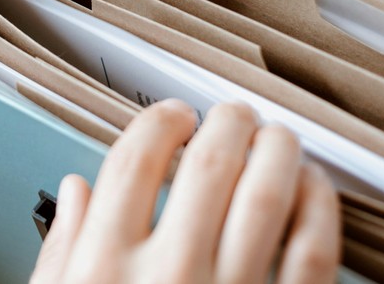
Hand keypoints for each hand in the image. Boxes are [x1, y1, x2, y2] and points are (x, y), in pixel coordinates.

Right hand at [31, 100, 340, 283]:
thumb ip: (64, 251)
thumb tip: (75, 190)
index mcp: (105, 269)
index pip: (136, 159)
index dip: (160, 121)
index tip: (173, 116)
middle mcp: (169, 276)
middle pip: (210, 163)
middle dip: (226, 123)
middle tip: (233, 115)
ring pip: (269, 192)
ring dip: (278, 149)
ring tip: (276, 137)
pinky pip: (314, 250)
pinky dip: (319, 207)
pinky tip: (313, 189)